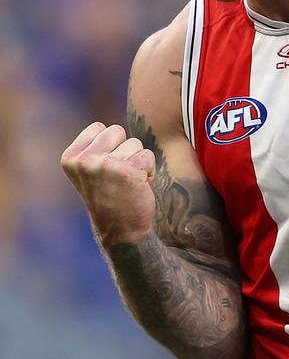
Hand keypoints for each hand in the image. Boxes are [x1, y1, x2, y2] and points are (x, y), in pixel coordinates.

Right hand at [61, 121, 156, 245]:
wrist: (121, 231)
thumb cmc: (109, 197)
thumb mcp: (89, 171)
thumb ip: (93, 148)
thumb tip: (104, 127)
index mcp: (71, 158)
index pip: (98, 127)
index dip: (109, 146)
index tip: (105, 169)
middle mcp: (85, 160)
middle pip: (117, 131)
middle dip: (124, 150)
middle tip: (119, 176)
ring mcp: (105, 165)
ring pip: (135, 143)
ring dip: (137, 162)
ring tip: (128, 183)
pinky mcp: (128, 171)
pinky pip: (147, 156)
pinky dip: (148, 170)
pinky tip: (138, 187)